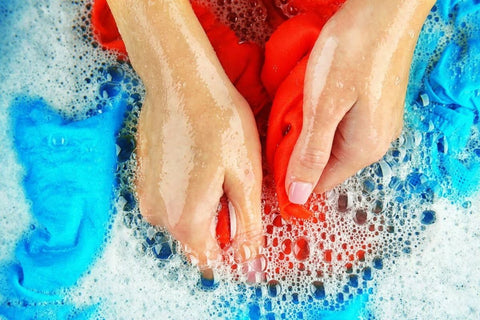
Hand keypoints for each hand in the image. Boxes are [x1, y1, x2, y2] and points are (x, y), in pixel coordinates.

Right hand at [107, 0, 262, 266]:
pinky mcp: (143, 176)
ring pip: (182, 217)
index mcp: (187, 221)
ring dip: (202, 204)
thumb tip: (249, 258)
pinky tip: (198, 161)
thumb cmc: (218, 123)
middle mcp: (159, 215)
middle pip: (195, 239)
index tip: (241, 223)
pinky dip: (185, 189)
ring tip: (215, 169)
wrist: (181, 81)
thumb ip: (247, 224)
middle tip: (232, 184)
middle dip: (217, 222)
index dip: (231, 247)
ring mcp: (146, 195)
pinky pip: (169, 197)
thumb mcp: (245, 176)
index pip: (209, 260)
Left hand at [286, 0, 434, 203]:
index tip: (272, 154)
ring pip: (331, 143)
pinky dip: (324, 115)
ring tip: (302, 103)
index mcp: (363, 149)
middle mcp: (374, 142)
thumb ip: (311, 153)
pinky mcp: (373, 106)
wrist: (385, 8)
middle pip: (326, 164)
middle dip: (301, 148)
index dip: (293, 174)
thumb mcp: (323, 106)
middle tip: (287, 119)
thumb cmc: (354, 51)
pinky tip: (317, 94)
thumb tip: (298, 194)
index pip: (320, 183)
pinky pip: (341, 124)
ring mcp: (376, 124)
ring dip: (311, 129)